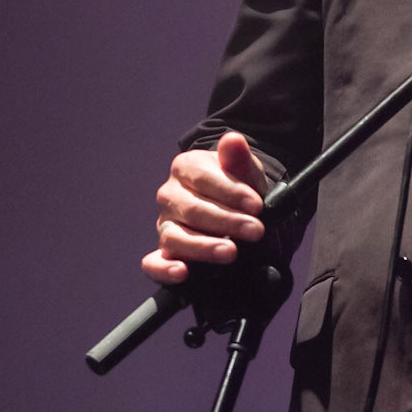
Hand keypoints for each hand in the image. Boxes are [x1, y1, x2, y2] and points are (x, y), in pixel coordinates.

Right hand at [142, 130, 268, 285]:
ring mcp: (165, 224)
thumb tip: (233, 140)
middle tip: (255, 230)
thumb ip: (239, 158)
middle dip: (227, 222)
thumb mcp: (247, 171)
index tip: (257, 205)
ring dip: (203, 247)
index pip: (202, 178)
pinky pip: (153, 263)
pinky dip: (164, 270)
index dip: (231, 192)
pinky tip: (183, 272)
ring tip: (230, 252)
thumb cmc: (241, 188)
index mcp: (185, 167)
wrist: (241, 210)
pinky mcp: (164, 252)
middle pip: (191, 209)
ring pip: (174, 237)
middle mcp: (170, 195)